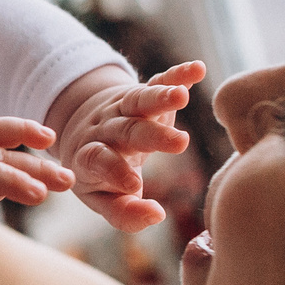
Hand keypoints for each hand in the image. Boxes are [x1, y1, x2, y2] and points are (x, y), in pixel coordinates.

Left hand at [46, 62, 204, 231]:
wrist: (87, 129)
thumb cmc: (100, 175)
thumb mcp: (103, 198)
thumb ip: (124, 212)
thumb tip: (156, 216)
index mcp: (89, 156)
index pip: (99, 160)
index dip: (113, 170)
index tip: (133, 184)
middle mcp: (106, 129)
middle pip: (127, 129)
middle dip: (151, 135)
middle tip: (179, 144)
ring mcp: (124, 108)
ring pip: (139, 100)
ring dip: (160, 97)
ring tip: (181, 97)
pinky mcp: (142, 93)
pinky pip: (157, 80)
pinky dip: (176, 75)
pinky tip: (196, 69)